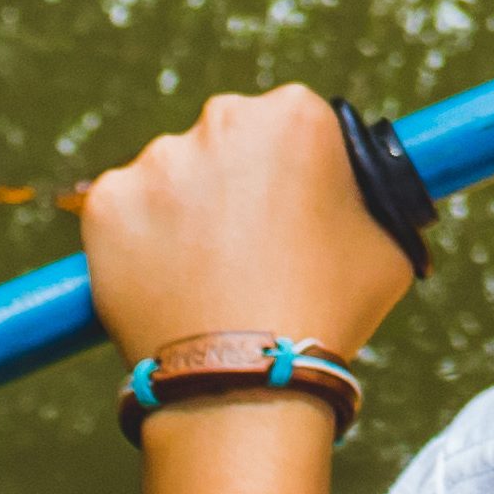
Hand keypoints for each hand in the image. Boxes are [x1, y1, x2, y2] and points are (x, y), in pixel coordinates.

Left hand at [79, 85, 416, 361]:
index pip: (294, 119)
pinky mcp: (106, 203)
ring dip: (186, 208)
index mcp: (295, 115)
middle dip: (237, 177)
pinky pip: (124, 211)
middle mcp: (221, 120)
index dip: (298, 165)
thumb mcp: (387, 241)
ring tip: (207, 273)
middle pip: (229, 137)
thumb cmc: (327, 308)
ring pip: (174, 175)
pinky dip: (139, 239)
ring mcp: (156, 161)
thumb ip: (368, 196)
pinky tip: (167, 279)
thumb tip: (357, 192)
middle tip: (249, 241)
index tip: (295, 207)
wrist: (244, 379)